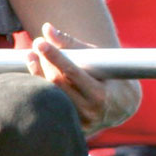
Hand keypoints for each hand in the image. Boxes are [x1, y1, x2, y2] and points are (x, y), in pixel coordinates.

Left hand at [24, 22, 139, 134]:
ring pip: (50, 95)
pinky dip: (40, 88)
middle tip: (37, 46)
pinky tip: (35, 74)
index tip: (40, 42)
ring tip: (31, 56)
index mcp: (100, 95)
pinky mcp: (71, 127)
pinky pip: (49, 106)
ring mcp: (79, 122)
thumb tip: (47, 28)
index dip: (55, 56)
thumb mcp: (97, 58)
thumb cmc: (109, 76)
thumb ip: (71, 44)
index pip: (72, 73)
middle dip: (44, 62)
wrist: (123, 106)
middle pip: (57, 83)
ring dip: (37, 73)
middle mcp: (90, 111)